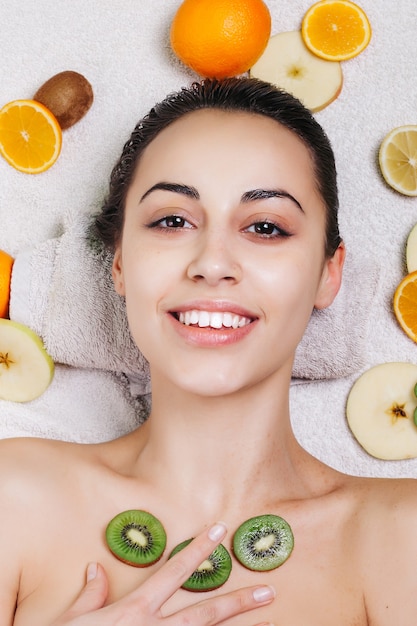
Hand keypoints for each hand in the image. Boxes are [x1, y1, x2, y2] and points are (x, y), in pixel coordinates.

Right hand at [52, 522, 274, 625]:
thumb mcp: (72, 622)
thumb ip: (90, 597)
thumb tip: (95, 569)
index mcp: (135, 610)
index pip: (174, 572)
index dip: (199, 548)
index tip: (220, 529)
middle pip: (204, 613)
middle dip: (238, 602)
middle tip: (268, 591)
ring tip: (269, 620)